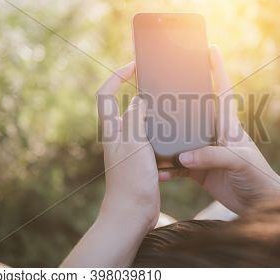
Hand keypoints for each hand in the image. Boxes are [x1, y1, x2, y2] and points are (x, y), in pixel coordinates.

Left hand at [97, 62, 159, 229]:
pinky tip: (174, 131)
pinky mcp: (141, 160)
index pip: (106, 94)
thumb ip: (134, 118)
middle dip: (136, 90)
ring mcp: (129, 149)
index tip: (134, 66)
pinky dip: (159, 131)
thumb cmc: (131, 179)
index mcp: (113, 130)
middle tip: (157, 82)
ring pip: (138, 122)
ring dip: (151, 111)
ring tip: (169, 105)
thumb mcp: (134, 143)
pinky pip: (149, 138)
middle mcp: (118, 136)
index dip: (117, 76)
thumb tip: (137, 100)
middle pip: (122, 105)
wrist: (132, 212)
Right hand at [160, 46, 279, 214]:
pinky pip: (179, 165)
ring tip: (149, 133)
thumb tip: (183, 156)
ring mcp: (206, 152)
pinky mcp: (199, 170)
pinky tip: (158, 170)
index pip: (223, 91)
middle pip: (195, 111)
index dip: (218, 69)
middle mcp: (215, 135)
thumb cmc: (257, 177)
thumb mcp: (237, 162)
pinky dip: (168, 167)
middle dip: (179, 99)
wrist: (259, 204)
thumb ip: (212, 156)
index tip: (210, 48)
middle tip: (160, 89)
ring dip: (168, 137)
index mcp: (228, 125)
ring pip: (182, 138)